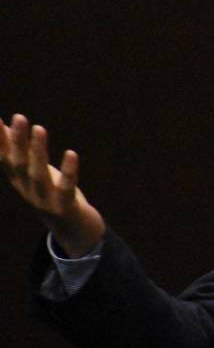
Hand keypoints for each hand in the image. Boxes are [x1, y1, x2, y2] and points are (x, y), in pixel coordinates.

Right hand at [1, 114, 104, 256]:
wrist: (72, 230)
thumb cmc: (51, 192)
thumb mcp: (32, 170)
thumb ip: (19, 150)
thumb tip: (3, 124)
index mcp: (18, 180)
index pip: (4, 158)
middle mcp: (27, 190)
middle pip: (19, 164)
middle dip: (17, 141)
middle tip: (19, 117)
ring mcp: (44, 200)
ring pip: (38, 174)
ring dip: (38, 151)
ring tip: (39, 128)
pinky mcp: (65, 206)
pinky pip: (66, 188)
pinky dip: (68, 171)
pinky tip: (71, 153)